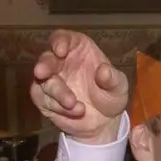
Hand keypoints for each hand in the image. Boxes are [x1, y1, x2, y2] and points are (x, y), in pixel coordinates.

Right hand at [30, 30, 129, 144]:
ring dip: (57, 92)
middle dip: (44, 64)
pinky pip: (43, 99)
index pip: (63, 38)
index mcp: (78, 50)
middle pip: (46, 57)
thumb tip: (104, 70)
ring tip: (72, 103)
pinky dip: (58, 106)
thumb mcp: (119, 87)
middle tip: (42, 73)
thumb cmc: (110, 96)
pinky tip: (75, 111)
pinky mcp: (44, 97)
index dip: (59, 41)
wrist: (104, 122)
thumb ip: (113, 79)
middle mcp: (61, 62)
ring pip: (44, 81)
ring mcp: (50, 80)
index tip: (60, 51)